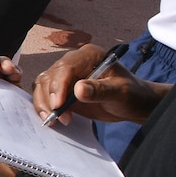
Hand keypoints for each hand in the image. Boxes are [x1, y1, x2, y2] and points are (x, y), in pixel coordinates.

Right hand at [31, 43, 161, 125]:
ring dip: (43, 103)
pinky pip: (44, 95)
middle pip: (50, 77)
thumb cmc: (132, 94)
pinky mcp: (62, 89)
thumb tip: (78, 89)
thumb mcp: (121, 92)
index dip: (58, 86)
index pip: (65, 68)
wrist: (133, 103)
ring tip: (54, 121)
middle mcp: (74, 62)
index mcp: (89, 56)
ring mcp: (66, 75)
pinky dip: (44, 106)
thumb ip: (100, 90)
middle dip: (50, 98)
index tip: (58, 105)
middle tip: (59, 118)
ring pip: (42, 85)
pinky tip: (52, 119)